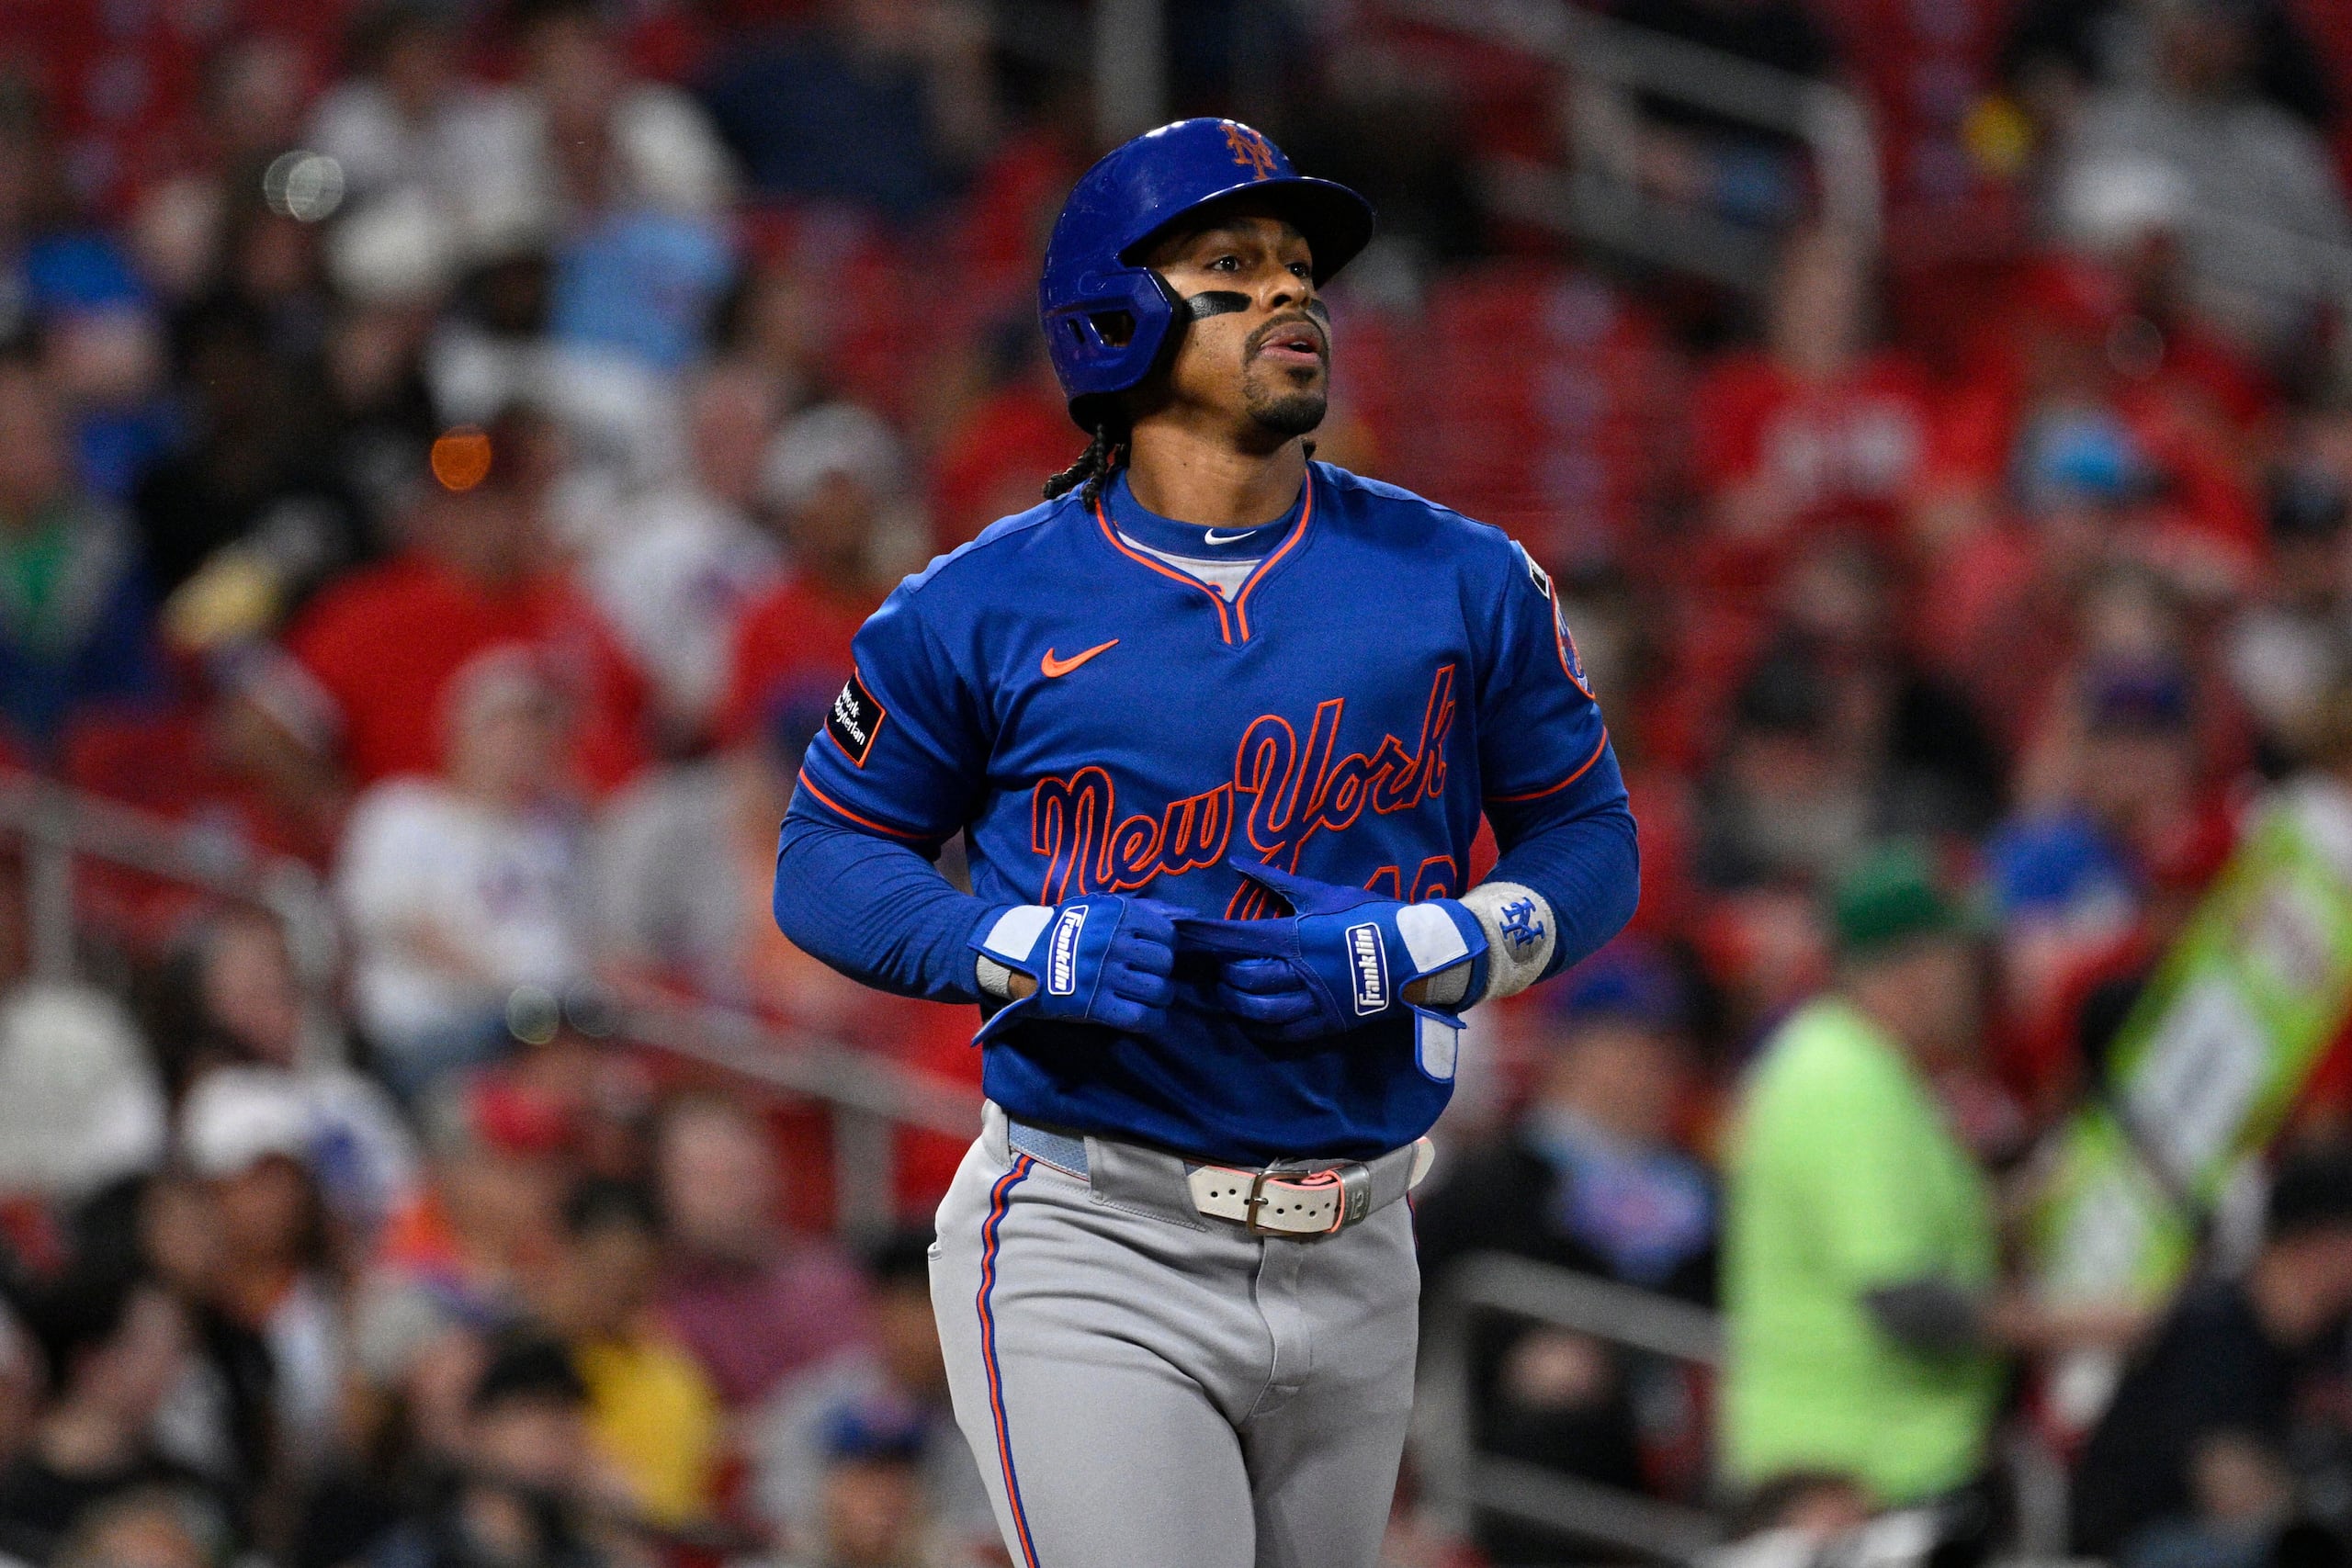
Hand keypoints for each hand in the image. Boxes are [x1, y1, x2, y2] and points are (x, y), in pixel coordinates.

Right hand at [972, 894, 1179, 1038]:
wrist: (1022, 955)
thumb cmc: (1065, 929)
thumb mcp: (1097, 906)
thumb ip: (1134, 909)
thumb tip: (1175, 916)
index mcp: (1118, 915)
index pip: (1166, 933)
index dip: (1167, 944)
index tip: (1157, 950)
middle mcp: (1115, 944)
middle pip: (1164, 962)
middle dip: (1162, 971)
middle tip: (1152, 974)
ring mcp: (1106, 976)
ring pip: (1158, 990)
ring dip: (1161, 996)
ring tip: (1152, 996)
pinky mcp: (1096, 1005)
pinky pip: (1141, 1017)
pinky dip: (1153, 1019)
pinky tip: (1150, 1016)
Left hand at [1181, 862, 1486, 1042]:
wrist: (1421, 956)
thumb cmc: (1373, 916)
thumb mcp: (1325, 893)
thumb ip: (1277, 880)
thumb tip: (1236, 860)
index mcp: (1295, 938)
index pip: (1233, 938)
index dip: (1200, 937)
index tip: (1176, 932)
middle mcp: (1299, 974)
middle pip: (1240, 980)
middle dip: (1221, 972)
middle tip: (1212, 963)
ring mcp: (1314, 1003)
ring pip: (1258, 1010)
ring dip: (1237, 1000)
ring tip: (1231, 987)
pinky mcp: (1328, 1023)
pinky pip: (1283, 1033)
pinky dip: (1262, 1025)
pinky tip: (1254, 1014)